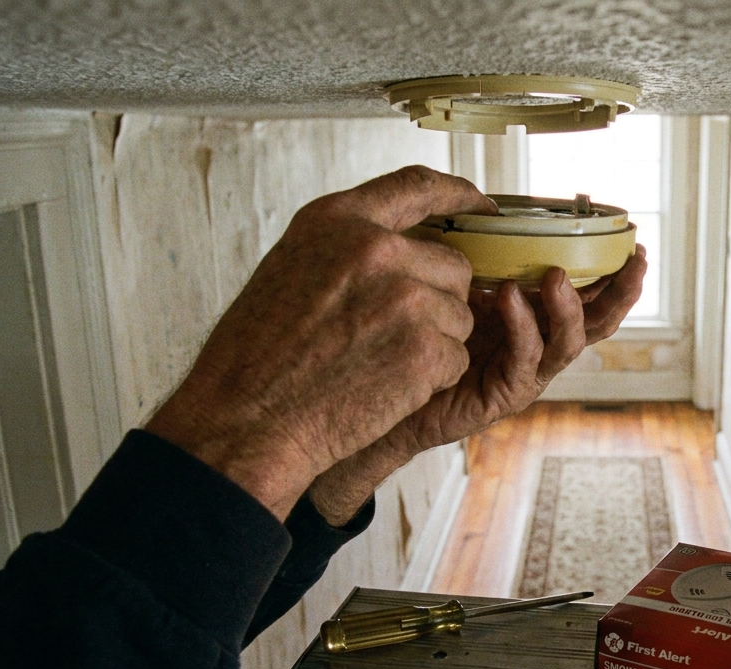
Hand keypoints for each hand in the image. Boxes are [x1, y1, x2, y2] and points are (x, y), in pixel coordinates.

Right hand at [146, 166, 496, 519]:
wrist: (247, 418)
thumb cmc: (258, 354)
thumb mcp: (292, 266)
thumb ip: (349, 245)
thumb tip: (404, 244)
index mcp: (338, 220)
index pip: (417, 187)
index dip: (459, 195)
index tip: (483, 207)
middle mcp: (377, 250)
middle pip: (452, 265)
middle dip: (437, 299)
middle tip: (390, 334)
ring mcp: (406, 298)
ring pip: (458, 316)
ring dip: (432, 343)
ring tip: (375, 362)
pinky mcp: (424, 348)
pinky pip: (455, 357)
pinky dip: (431, 378)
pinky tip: (384, 387)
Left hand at [308, 245, 647, 523]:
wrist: (374, 385)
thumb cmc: (410, 327)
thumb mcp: (448, 276)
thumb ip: (472, 248)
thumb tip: (481, 200)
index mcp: (533, 311)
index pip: (588, 289)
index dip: (614, 266)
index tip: (631, 237)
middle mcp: (537, 342)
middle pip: (598, 320)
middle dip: (621, 291)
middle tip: (633, 260)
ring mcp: (524, 371)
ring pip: (570, 342)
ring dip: (569, 306)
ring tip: (556, 275)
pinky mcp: (502, 394)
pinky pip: (525, 360)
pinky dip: (523, 326)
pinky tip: (508, 298)